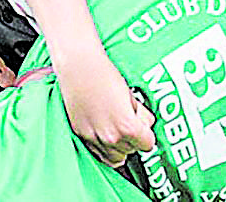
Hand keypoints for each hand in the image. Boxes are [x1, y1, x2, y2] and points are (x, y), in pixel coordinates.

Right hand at [56, 51, 155, 166]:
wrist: (78, 67)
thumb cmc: (104, 75)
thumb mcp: (131, 95)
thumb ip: (140, 115)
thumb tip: (145, 124)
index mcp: (127, 127)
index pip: (147, 144)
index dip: (146, 133)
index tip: (143, 125)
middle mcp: (110, 138)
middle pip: (131, 150)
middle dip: (133, 139)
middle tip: (128, 121)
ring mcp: (93, 138)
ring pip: (115, 157)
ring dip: (119, 146)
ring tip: (116, 128)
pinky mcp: (80, 135)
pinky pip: (97, 153)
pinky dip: (104, 147)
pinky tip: (105, 134)